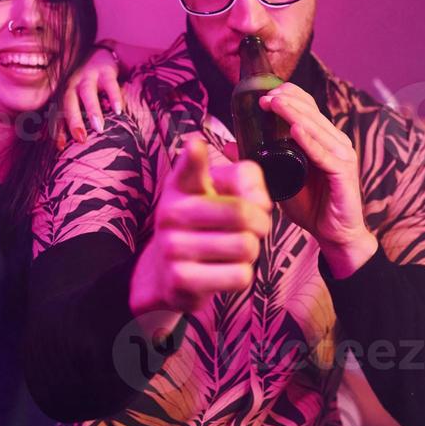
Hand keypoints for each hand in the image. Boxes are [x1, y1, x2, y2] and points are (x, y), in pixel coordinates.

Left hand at [60, 44, 123, 144]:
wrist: (98, 53)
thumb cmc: (85, 83)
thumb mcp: (77, 96)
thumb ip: (74, 116)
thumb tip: (66, 144)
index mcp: (63, 92)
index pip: (57, 112)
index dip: (58, 130)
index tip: (61, 147)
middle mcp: (72, 83)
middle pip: (69, 102)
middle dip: (74, 120)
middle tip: (81, 138)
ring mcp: (88, 76)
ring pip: (87, 93)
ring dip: (92, 111)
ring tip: (99, 128)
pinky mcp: (105, 71)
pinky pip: (110, 85)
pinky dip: (114, 98)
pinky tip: (119, 110)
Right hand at [129, 138, 272, 318]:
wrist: (163, 274)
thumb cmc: (200, 227)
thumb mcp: (215, 194)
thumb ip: (245, 182)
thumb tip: (261, 201)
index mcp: (180, 187)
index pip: (188, 167)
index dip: (194, 155)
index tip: (196, 145)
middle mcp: (170, 214)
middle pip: (243, 214)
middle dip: (261, 224)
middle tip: (254, 229)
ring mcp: (172, 248)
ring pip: (246, 247)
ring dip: (251, 251)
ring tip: (235, 250)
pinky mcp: (181, 280)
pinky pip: (239, 276)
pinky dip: (242, 275)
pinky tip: (225, 270)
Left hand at [258, 83, 377, 273]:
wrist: (334, 235)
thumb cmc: (311, 207)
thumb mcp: (281, 180)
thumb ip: (260, 162)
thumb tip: (229, 146)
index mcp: (323, 139)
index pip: (308, 108)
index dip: (289, 96)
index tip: (264, 94)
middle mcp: (335, 142)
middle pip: (311, 113)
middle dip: (287, 102)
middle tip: (263, 98)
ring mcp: (342, 156)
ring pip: (316, 129)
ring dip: (294, 114)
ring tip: (275, 104)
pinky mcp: (343, 173)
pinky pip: (324, 154)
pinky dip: (309, 141)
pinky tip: (295, 130)